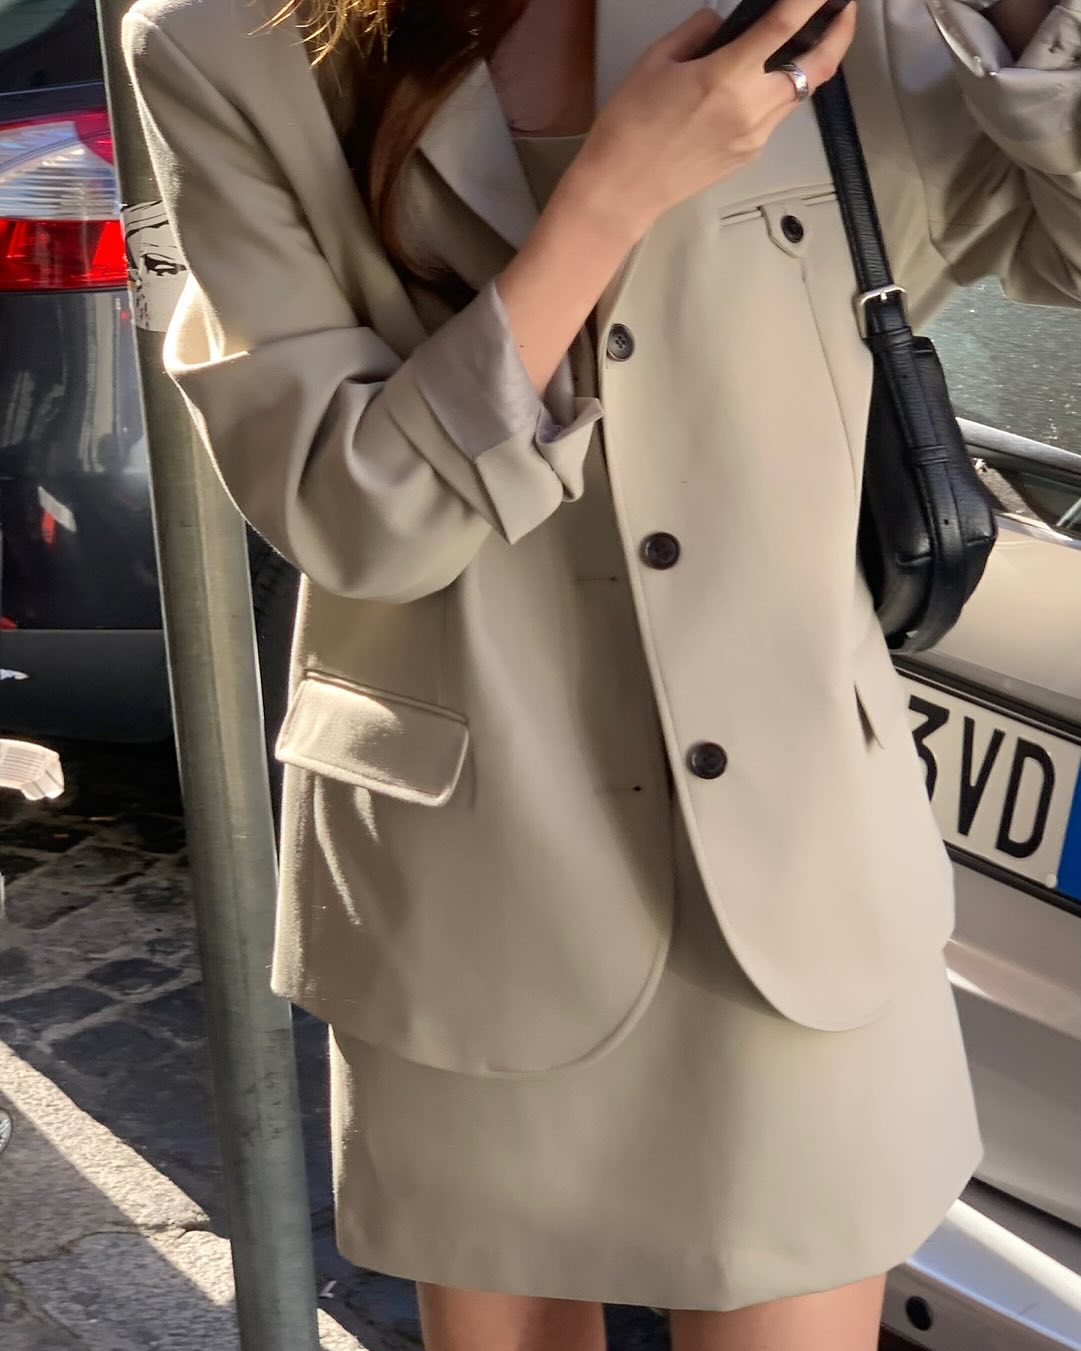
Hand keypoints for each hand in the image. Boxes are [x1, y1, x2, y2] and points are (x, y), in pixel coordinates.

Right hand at [568, 1, 857, 240]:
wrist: (622, 190)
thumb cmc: (629, 128)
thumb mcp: (656, 60)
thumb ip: (697, 33)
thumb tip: (721, 24)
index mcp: (726, 76)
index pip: (786, 25)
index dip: (812, 1)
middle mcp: (751, 107)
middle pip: (818, 65)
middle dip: (840, 32)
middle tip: (843, 10)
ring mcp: (755, 135)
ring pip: (800, 92)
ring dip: (810, 63)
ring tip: (806, 41)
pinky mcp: (750, 154)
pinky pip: (776, 116)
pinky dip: (778, 92)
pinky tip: (763, 82)